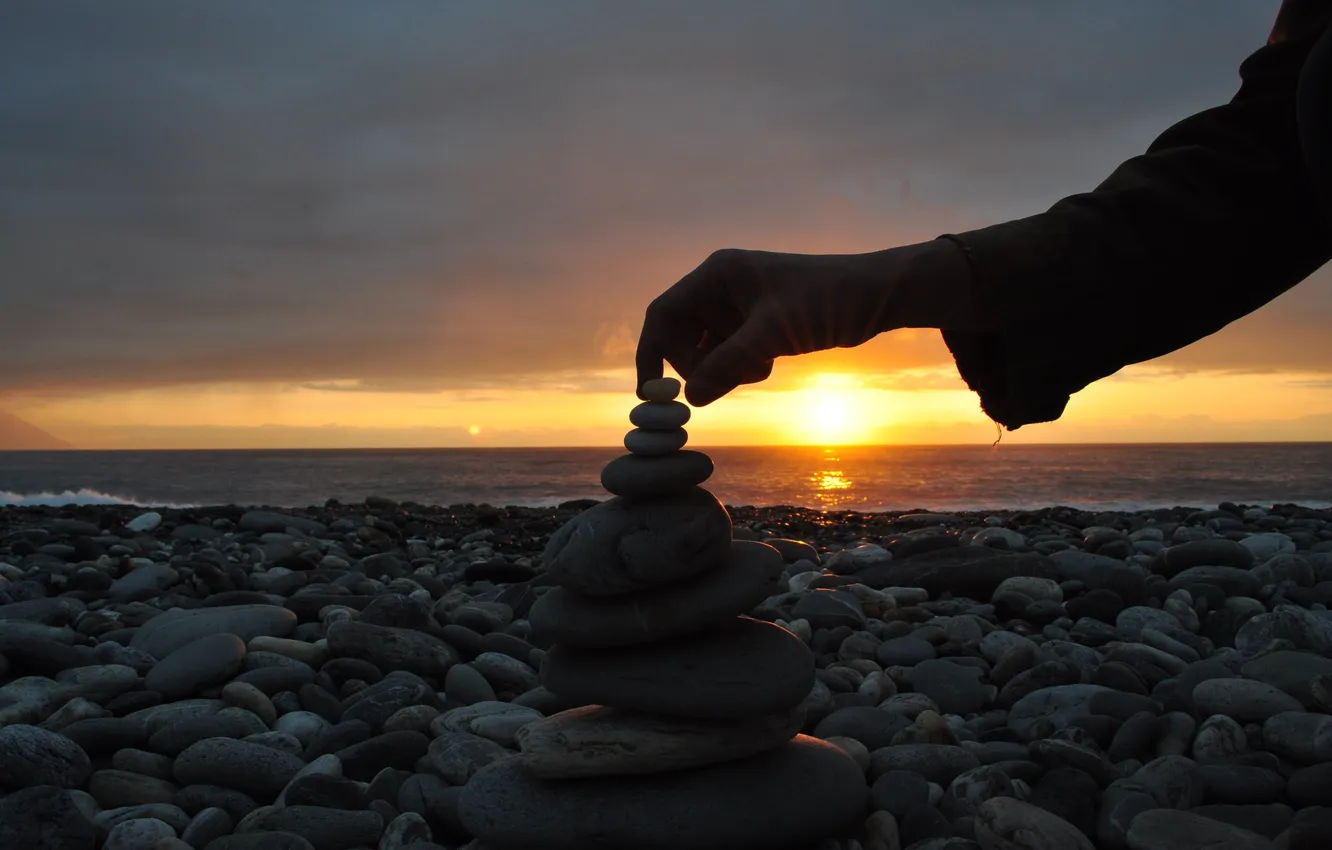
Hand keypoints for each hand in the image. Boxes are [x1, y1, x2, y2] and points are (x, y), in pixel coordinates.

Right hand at [635, 239, 976, 405]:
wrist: (875, 296)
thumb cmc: (826, 301)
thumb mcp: (773, 335)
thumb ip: (728, 364)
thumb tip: (690, 398)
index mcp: (716, 274)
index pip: (663, 314)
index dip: (652, 353)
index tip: (651, 392)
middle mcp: (721, 286)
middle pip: (681, 335)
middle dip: (697, 365)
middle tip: (723, 383)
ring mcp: (738, 305)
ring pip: (706, 349)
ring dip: (723, 369)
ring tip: (760, 369)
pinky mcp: (756, 323)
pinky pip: (729, 352)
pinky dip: (739, 367)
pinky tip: (768, 365)